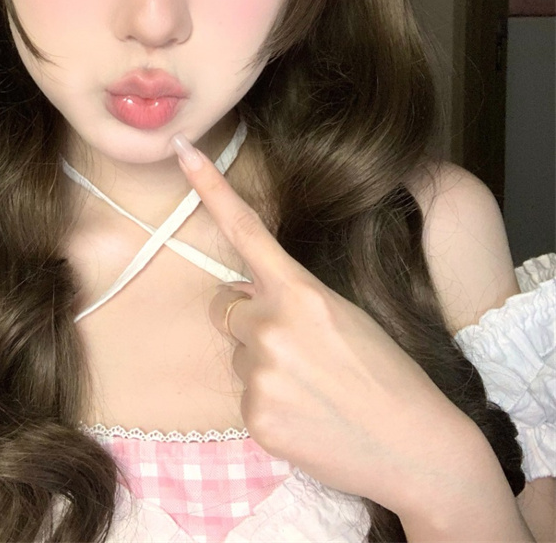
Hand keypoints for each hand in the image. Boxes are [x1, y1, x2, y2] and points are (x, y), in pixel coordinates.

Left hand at [172, 134, 486, 518]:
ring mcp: (260, 373)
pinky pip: (243, 395)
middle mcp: (272, 326)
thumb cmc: (390, 375)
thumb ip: (292, 298)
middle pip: (226, 304)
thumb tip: (248, 301)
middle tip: (298, 345)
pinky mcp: (255, 417)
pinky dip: (268, 402)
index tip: (180, 150)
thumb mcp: (346, 315)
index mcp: (301, 291)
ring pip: (236, 353)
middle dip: (248, 316)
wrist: (418, 448)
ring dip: (262, 362)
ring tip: (313, 386)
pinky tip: (306, 415)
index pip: (246, 230)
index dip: (209, 187)